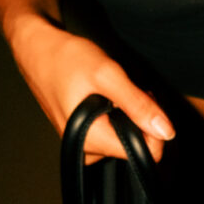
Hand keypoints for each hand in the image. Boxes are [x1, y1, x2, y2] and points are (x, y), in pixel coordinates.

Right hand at [12, 19, 174, 162]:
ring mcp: (81, 143)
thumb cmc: (66, 58)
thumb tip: (166, 130)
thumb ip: (137, 104)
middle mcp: (85, 148)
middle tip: (129, 88)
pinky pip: (109, 132)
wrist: (36, 49)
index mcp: (92, 140)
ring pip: (122, 138)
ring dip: (127, 115)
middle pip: (133, 146)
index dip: (154, 128)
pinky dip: (115, 115)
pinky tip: (104, 95)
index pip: (144, 153)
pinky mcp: (80, 134)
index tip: (145, 99)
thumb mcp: (108, 75)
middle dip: (140, 118)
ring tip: (114, 90)